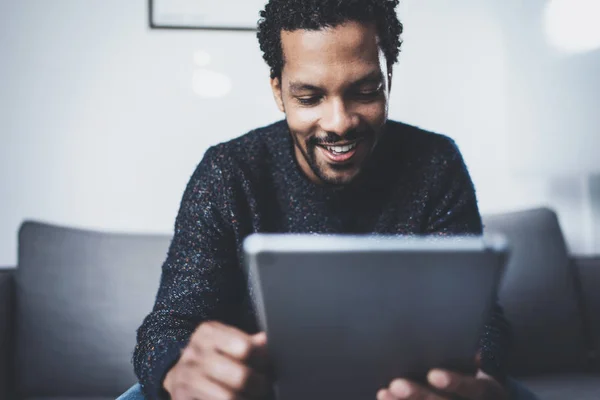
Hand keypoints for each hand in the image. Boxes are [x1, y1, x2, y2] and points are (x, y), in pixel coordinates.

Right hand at [164, 321, 270, 399]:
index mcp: (207, 333)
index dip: (261, 360)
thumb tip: (267, 340)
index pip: (244, 346)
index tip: (266, 366)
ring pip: (228, 396)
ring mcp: (185, 378)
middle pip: (240, 375)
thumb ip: (248, 343)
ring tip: (250, 396)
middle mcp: (193, 353)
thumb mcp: (227, 344)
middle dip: (257, 385)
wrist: (181, 377)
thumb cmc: (211, 358)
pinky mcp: (181, 397)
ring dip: (245, 398)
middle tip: (263, 386)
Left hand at [377, 369, 507, 399]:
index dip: (455, 383)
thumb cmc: (478, 373)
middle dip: (420, 396)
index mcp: (488, 391)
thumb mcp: (483, 366)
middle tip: (397, 385)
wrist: (487, 397)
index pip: (473, 389)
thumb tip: (464, 344)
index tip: (433, 375)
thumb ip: (472, 356)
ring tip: (384, 394)